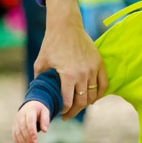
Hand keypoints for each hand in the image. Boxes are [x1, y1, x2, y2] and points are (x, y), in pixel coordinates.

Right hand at [13, 101, 50, 142]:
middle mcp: (21, 115)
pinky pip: (14, 134)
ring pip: (18, 132)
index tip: (35, 138)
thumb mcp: (45, 111)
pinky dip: (17, 141)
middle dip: (28, 138)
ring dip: (23, 142)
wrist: (30, 104)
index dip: (31, 130)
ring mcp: (16, 120)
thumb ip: (45, 120)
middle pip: (23, 128)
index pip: (29, 121)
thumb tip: (45, 130)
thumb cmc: (40, 110)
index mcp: (29, 110)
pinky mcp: (14, 125)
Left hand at [36, 0, 106, 117]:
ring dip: (86, 104)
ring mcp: (93, 69)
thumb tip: (37, 94)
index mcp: (68, 75)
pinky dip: (99, 94)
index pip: (68, 102)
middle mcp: (82, 74)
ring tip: (79, 107)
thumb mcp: (40, 63)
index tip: (59, 113)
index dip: (63, 111)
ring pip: (93, 96)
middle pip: (82, 102)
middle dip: (74, 112)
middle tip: (67, 116)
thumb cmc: (51, 44)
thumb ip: (40, 80)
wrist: (66, 26)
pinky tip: (92, 99)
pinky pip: (103, 85)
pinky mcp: (99, 64)